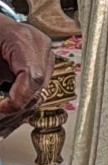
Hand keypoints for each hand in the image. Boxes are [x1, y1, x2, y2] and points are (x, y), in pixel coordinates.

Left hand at [0, 18, 53, 137]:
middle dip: (12, 114)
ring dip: (15, 117)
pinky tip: (5, 124)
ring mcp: (45, 56)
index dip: (14, 102)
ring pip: (38, 96)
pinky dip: (19, 110)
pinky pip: (36, 92)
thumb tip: (0, 107)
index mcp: (26, 40)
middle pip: (37, 90)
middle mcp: (42, 48)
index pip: (33, 78)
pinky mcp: (42, 64)